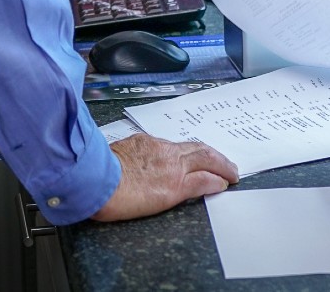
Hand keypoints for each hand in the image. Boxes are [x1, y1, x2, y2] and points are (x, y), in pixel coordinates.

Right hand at [92, 133, 238, 221]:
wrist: (98, 180)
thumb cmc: (98, 172)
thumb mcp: (115, 155)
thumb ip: (129, 157)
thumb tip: (128, 164)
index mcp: (146, 144)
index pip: (176, 147)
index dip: (191, 151)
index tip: (198, 155)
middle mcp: (163, 151)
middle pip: (197, 148)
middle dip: (214, 155)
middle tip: (226, 162)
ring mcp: (171, 167)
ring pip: (205, 160)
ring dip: (221, 166)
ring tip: (231, 173)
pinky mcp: (175, 186)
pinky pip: (202, 181)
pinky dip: (215, 181)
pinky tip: (223, 184)